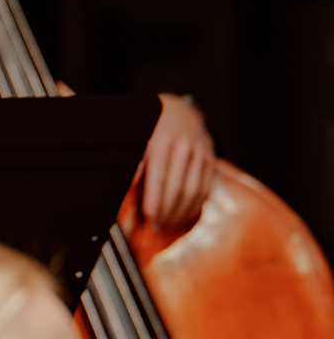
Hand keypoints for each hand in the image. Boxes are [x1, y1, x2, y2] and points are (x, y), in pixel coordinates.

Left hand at [140, 94, 214, 229]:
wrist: (181, 111)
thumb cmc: (152, 129)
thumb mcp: (138, 140)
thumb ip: (134, 163)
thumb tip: (128, 186)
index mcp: (162, 139)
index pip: (158, 175)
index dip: (154, 199)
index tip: (149, 217)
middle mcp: (184, 144)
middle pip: (178, 185)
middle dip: (167, 210)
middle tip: (157, 227)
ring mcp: (201, 151)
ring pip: (194, 189)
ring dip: (181, 212)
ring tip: (169, 225)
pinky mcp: (211, 159)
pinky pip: (205, 187)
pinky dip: (195, 206)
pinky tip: (185, 216)